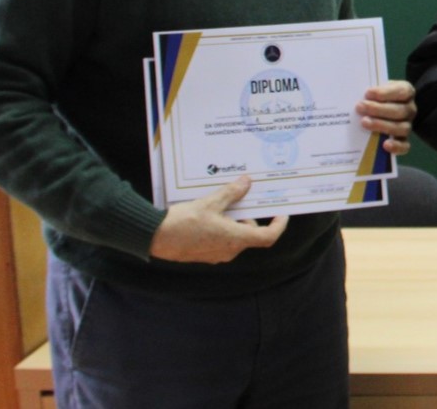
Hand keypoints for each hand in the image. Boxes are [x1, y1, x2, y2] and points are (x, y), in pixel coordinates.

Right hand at [149, 177, 287, 262]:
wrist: (155, 237)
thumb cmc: (183, 222)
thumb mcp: (211, 203)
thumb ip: (231, 193)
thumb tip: (246, 182)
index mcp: (235, 239)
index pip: (267, 237)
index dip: (278, 225)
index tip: (281, 214)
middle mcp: (229, 251)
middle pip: (250, 233)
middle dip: (248, 216)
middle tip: (242, 198)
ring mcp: (217, 254)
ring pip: (235, 236)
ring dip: (234, 221)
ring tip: (222, 203)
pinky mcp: (205, 254)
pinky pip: (221, 240)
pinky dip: (222, 227)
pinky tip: (210, 214)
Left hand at [357, 79, 416, 155]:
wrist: (383, 109)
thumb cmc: (379, 97)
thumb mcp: (378, 89)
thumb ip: (372, 91)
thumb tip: (357, 95)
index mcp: (407, 92)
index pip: (403, 91)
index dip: (386, 93)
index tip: (368, 93)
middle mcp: (410, 109)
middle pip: (400, 111)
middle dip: (378, 109)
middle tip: (360, 107)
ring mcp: (408, 125)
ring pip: (402, 128)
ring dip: (382, 125)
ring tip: (364, 122)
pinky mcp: (404, 140)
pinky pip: (405, 145)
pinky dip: (396, 146)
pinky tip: (384, 145)